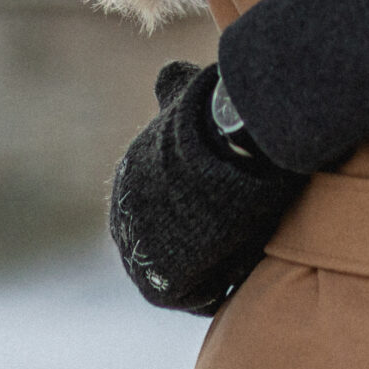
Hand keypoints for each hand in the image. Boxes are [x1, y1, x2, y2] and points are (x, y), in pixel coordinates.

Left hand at [108, 61, 307, 315]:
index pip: (164, 212)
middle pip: (173, 242)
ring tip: (246, 239)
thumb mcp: (182, 94)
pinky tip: (244, 260)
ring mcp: (137, 256)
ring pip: (188, 270)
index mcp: (126, 186)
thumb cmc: (210, 119)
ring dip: (217, 263)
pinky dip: (223, 285)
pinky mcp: (158, 286)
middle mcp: (122, 222)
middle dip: (204, 238)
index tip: (229, 199)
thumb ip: (171, 89)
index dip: (200, 208)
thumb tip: (169, 73)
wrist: (221, 148)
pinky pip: (198, 296)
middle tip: (242, 222)